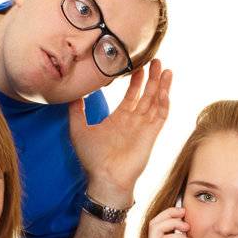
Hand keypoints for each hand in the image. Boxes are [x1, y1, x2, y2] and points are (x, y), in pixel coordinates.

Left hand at [69, 59, 172, 205]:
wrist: (105, 177)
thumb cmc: (92, 159)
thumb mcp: (78, 129)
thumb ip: (76, 110)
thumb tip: (73, 93)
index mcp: (119, 119)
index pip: (131, 95)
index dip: (135, 80)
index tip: (137, 65)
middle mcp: (134, 122)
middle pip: (147, 95)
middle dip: (152, 78)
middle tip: (155, 59)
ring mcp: (144, 128)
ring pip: (156, 101)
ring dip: (161, 85)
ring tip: (165, 68)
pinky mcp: (151, 135)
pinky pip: (161, 115)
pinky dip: (164, 101)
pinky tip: (165, 88)